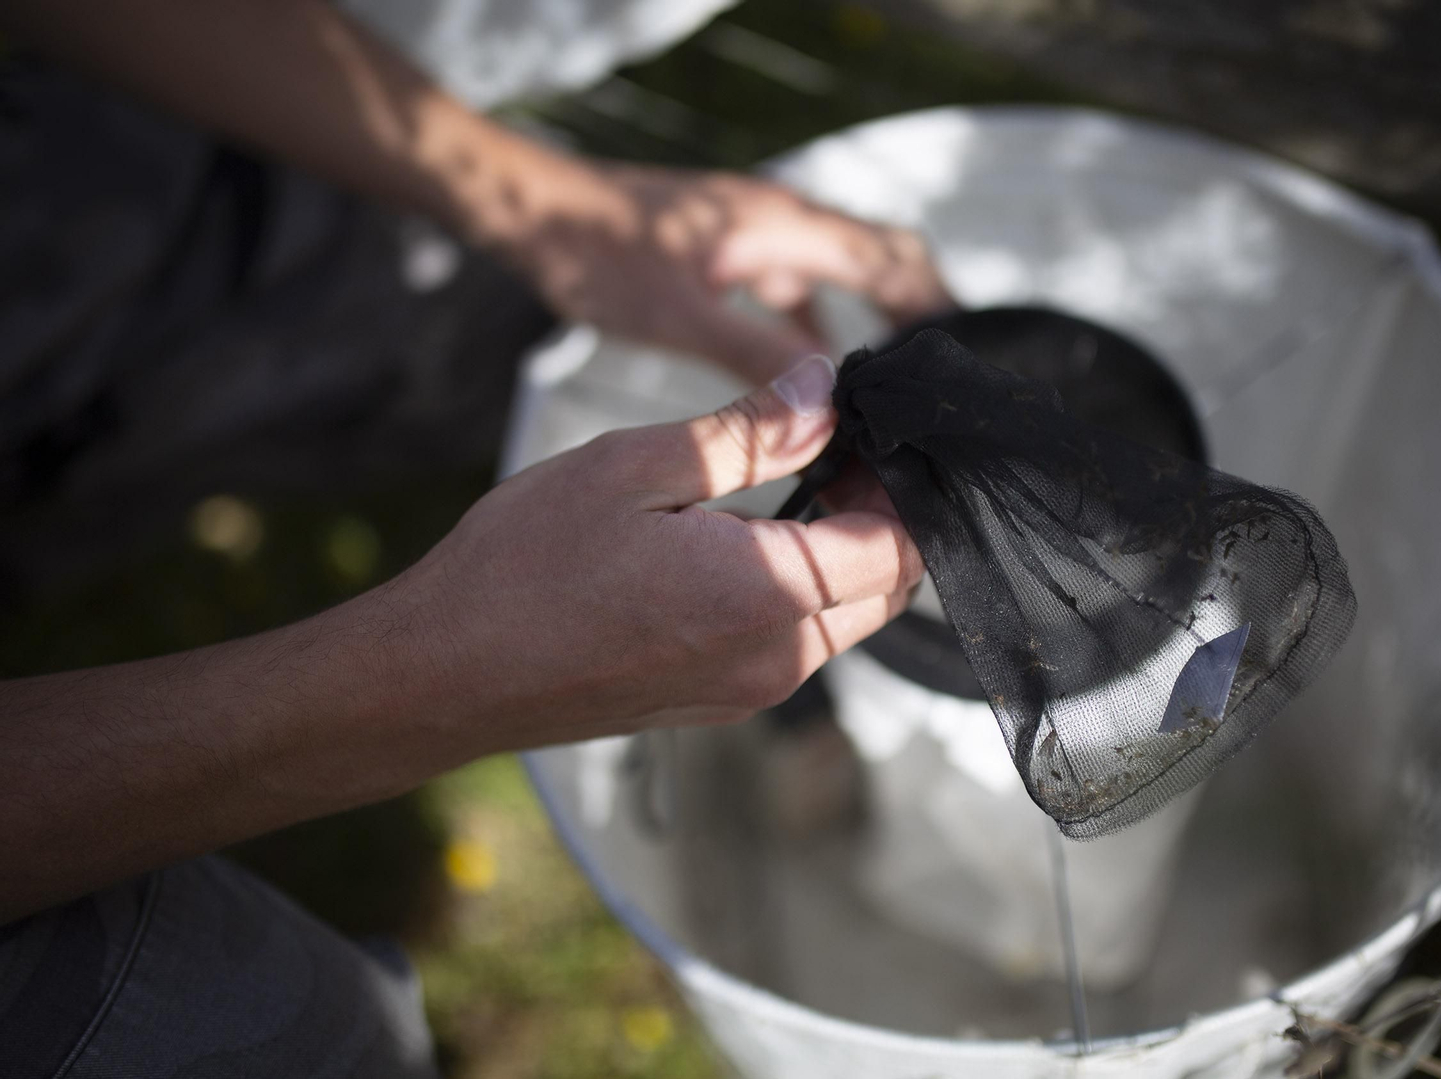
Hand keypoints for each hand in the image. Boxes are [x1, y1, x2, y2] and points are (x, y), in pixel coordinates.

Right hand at [394, 354, 924, 751]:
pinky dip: (800, 589)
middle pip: (887, 588)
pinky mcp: (717, 702)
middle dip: (884, 517)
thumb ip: (746, 432)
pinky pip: (796, 643)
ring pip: (846, 618)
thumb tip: (822, 389)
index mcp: (769, 595)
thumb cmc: (524, 569)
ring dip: (842, 553)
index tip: (868, 428)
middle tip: (834, 446)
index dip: (904, 480)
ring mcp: (749, 690)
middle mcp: (777, 659)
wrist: (446, 674)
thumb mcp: (636, 467)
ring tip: (787, 483)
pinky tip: (744, 539)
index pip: (902, 545)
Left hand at [474, 145, 953, 382]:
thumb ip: (753, 356)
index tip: (966, 358)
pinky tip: (811, 377)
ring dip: (869, 318)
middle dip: (917, 310)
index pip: (889, 259)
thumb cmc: (594, 250)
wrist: (527, 208)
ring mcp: (755, 231)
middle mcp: (779, 219)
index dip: (935, 305)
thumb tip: (826, 401)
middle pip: (879, 256)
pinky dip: (818, 323)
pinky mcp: (729, 248)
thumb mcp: (679, 316)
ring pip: (838, 271)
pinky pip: (796, 283)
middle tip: (940, 379)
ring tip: (892, 386)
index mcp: (781, 226)